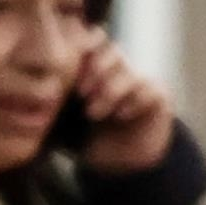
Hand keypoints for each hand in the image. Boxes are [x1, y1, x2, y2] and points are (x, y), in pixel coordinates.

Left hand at [71, 33, 175, 175]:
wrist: (124, 165)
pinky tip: (120, 116)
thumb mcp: (69, 114)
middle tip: (81, 93)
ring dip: (109, 91)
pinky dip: (132, 102)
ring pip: (128, 71)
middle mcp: (122, 68)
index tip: (69, 72)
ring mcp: (143, 80)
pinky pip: (146, 88)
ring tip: (94, 113)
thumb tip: (47, 82)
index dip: (84, 49)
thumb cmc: (93, 138)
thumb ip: (62, 95)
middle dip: (95, 70)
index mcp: (100, 64)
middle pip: (113, 50)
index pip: (95, 38)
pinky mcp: (158, 95)